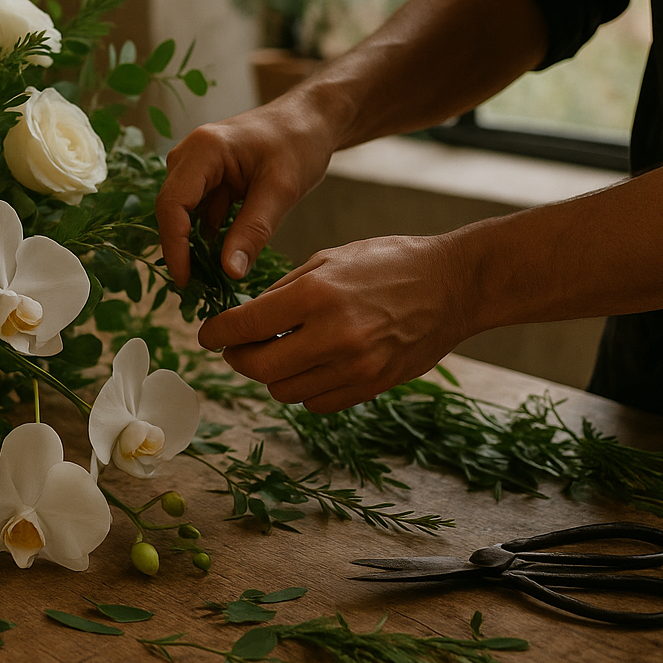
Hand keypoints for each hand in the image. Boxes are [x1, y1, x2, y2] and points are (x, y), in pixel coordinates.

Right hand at [155, 99, 337, 287]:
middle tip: (196, 288)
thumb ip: (254, 230)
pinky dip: (208, 235)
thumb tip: (229, 273)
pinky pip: (198, 211)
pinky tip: (223, 256)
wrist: (311, 119)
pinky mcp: (206, 177)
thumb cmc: (299, 142)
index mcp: (203, 150)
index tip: (185, 280)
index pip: (172, 204)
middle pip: (171, 209)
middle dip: (180, 249)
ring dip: (193, 244)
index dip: (173, 246)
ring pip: (182, 213)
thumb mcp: (281, 190)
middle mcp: (189, 155)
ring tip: (210, 278)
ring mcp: (195, 165)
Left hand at [196, 234, 473, 412]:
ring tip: (277, 352)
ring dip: (271, 375)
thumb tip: (245, 318)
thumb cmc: (389, 263)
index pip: (245, 326)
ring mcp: (356, 367)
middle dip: (238, 359)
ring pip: (284, 391)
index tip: (207, 335)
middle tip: (235, 348)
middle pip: (258, 369)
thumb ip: (284, 291)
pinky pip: (316, 403)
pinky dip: (303, 388)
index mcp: (317, 295)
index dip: (216, 334)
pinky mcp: (372, 387)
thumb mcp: (330, 259)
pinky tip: (309, 365)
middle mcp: (334, 336)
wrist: (455, 285)